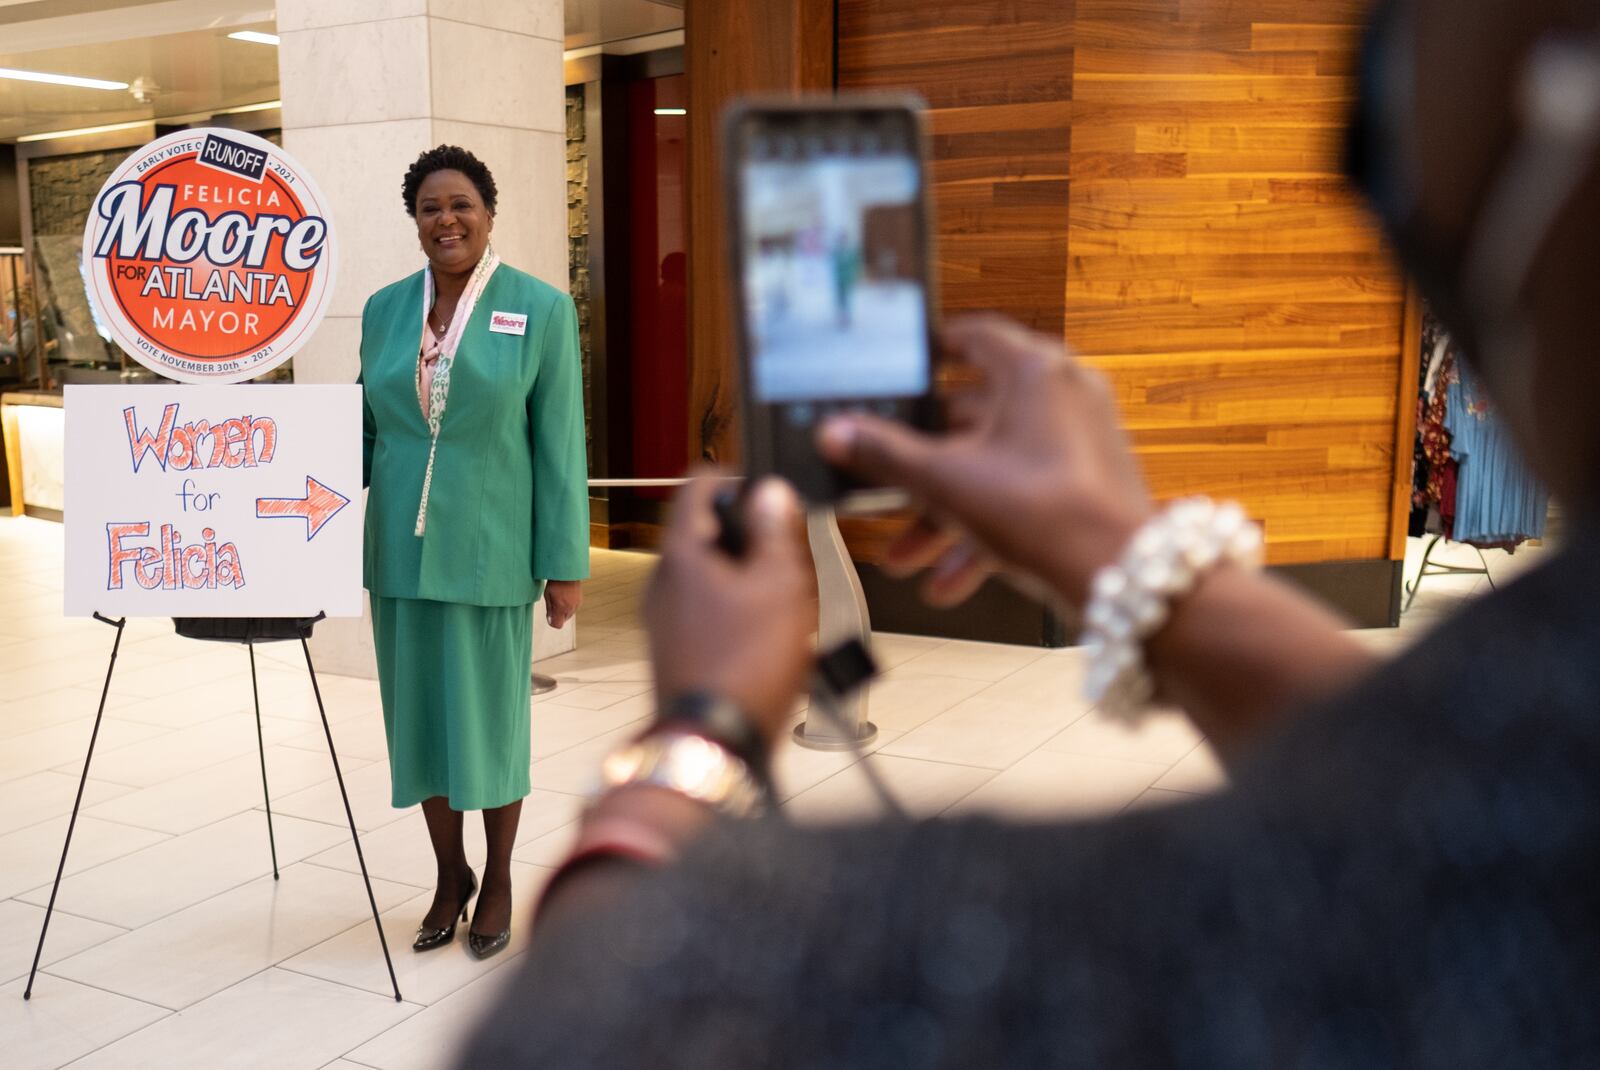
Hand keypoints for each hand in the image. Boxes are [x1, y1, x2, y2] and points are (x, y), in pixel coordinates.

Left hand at [544, 580, 581, 628]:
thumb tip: (550, 620)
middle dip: (558, 616)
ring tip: (560, 600)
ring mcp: (576, 605)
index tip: (550, 617)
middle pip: (563, 620)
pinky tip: (565, 598)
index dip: (552, 622)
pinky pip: (573, 609)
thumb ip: (550, 610)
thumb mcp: (548, 596)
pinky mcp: (580, 602)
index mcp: (561, 607)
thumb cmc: (556, 582)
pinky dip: (569, 607)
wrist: (568, 572)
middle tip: (554, 605)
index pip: (558, 625)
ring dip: (563, 611)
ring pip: (568, 615)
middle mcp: (570, 608)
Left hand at [644, 475, 813, 739]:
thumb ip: (775, 530)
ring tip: (786, 602)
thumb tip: (771, 491)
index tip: (766, 491)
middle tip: (788, 555)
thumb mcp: (779, 584)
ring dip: (747, 577)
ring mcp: (663, 618)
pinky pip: (706, 611)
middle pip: (706, 533)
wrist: (713, 743)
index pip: (698, 485)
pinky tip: (770, 637)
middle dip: (750, 536)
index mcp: (680, 554)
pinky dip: (737, 611)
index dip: (736, 478)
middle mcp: (661, 582)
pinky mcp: (674, 649)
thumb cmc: (744, 667)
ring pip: (709, 574)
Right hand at [817, 314, 1153, 608]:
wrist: (1121, 576)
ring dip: (946, 512)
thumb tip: (837, 432)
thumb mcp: (945, 482)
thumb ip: (885, 455)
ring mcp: (1079, 441)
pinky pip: (1022, 496)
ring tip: (907, 554)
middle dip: (923, 465)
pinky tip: (947, 580)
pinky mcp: (1086, 484)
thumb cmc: (1048, 515)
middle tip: (883, 480)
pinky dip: (985, 531)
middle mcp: (1063, 395)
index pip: (973, 336)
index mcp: (1034, 370)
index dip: (930, 350)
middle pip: (973, 417)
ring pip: (994, 467)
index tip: (902, 366)